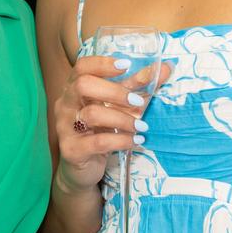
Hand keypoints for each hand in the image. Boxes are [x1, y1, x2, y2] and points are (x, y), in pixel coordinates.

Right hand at [53, 55, 167, 192]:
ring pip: (93, 114)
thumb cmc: (99, 131)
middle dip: (115, 91)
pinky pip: (98, 141)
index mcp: (74, 89)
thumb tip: (167, 67)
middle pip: (83, 85)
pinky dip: (121, 140)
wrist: (82, 168)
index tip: (126, 65)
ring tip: (142, 126)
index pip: (82, 67)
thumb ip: (137, 87)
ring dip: (123, 119)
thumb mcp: (117, 106)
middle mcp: (65, 104)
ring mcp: (65, 127)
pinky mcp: (71, 150)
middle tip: (137, 102)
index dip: (102, 63)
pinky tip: (136, 141)